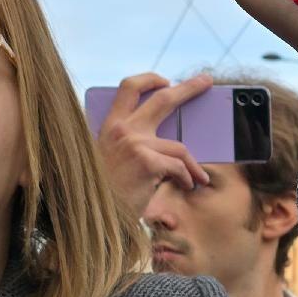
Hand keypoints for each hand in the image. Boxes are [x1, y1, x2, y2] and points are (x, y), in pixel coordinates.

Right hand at [95, 73, 211, 215]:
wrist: (91, 216)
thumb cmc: (105, 193)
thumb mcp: (112, 161)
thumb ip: (132, 147)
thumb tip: (169, 143)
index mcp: (110, 126)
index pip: (128, 88)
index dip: (149, 80)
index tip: (165, 81)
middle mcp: (122, 130)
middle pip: (162, 99)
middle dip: (188, 88)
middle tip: (206, 80)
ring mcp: (134, 143)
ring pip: (179, 147)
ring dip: (192, 165)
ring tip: (198, 178)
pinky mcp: (147, 162)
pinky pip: (179, 167)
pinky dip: (187, 178)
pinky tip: (188, 186)